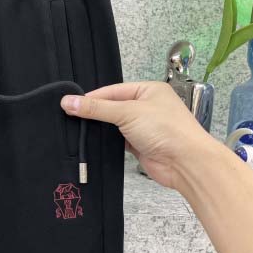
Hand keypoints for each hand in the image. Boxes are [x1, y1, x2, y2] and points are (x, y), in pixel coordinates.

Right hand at [61, 81, 212, 188]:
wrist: (185, 163)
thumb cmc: (165, 129)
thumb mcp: (127, 112)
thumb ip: (97, 108)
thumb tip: (68, 102)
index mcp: (148, 90)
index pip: (113, 90)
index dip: (93, 97)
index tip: (70, 104)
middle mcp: (147, 106)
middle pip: (113, 106)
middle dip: (95, 112)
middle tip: (69, 116)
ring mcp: (144, 127)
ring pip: (115, 124)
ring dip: (100, 128)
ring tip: (76, 129)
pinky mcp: (140, 145)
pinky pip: (119, 140)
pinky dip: (107, 141)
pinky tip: (92, 142)